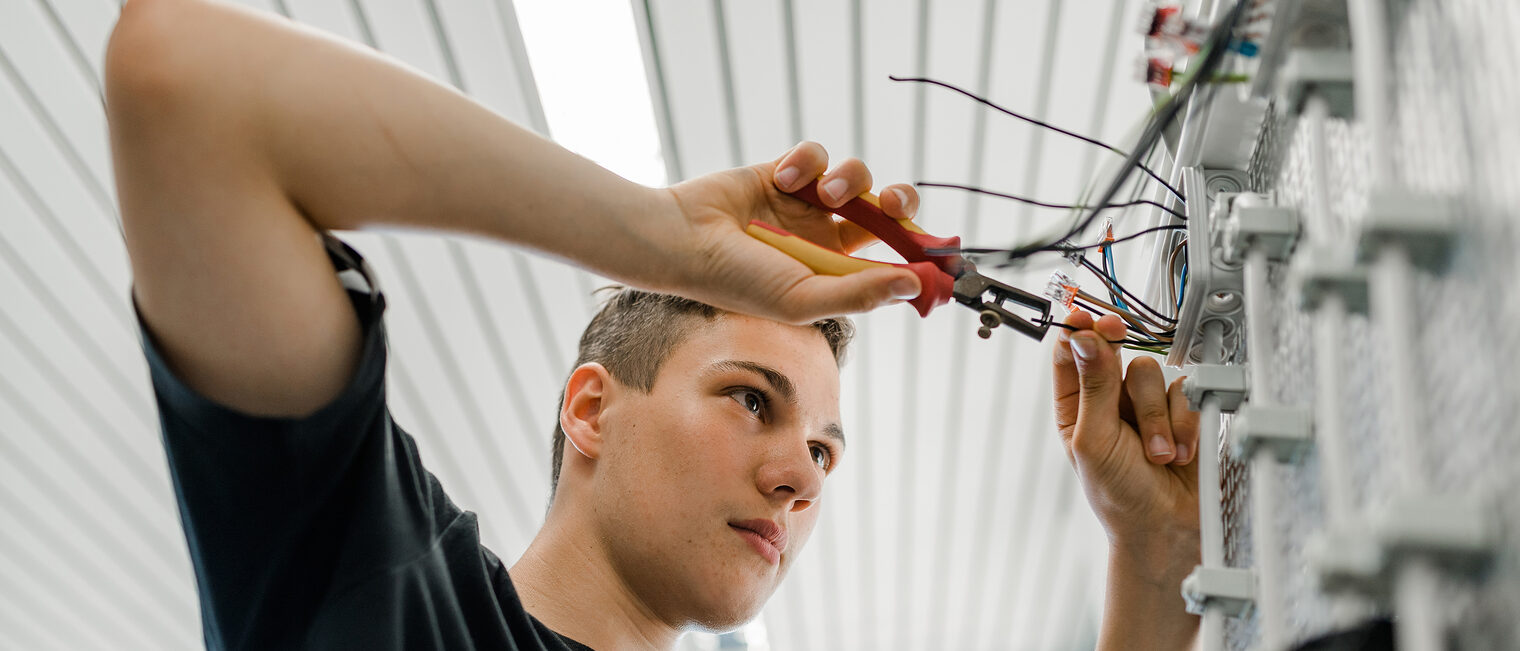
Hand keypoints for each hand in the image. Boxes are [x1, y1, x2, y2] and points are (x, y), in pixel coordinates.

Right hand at [663, 141, 923, 323]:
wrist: (683, 239)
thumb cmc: (737, 281)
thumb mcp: (802, 298)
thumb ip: (859, 292)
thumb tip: (915, 287)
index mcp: (836, 273)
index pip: (892, 260)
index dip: (917, 252)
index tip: (938, 248)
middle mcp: (827, 238)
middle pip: (886, 212)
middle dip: (900, 203)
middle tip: (895, 205)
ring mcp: (807, 204)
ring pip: (856, 176)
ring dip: (849, 178)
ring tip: (824, 191)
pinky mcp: (786, 172)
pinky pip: (818, 155)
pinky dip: (808, 162)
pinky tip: (784, 178)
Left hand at [1052, 311, 1199, 547]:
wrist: (1167, 529)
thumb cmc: (1119, 494)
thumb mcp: (1095, 441)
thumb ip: (1093, 388)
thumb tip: (1084, 339)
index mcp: (1075, 406)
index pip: (1071, 353)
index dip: (1079, 330)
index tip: (1087, 318)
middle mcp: (1109, 399)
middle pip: (1116, 352)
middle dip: (1124, 368)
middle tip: (1119, 339)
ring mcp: (1146, 404)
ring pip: (1152, 373)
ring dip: (1157, 417)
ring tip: (1158, 455)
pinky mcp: (1181, 412)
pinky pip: (1185, 392)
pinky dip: (1184, 425)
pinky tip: (1179, 454)